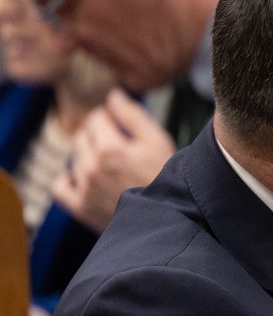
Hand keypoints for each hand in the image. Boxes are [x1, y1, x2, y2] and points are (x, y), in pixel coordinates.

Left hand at [53, 89, 174, 231]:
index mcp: (110, 148)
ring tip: (112, 164)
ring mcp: (84, 188)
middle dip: (98, 134)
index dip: (111, 117)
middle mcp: (92, 167)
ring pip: (75, 158)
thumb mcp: (158, 141)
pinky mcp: (81, 207)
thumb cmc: (168, 179)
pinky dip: (68, 179)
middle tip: (119, 143)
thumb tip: (112, 96)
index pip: (96, 118)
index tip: (122, 124)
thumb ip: (132, 115)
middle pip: (82, 136)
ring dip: (89, 155)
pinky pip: (60, 186)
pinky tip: (85, 178)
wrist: (169, 219)